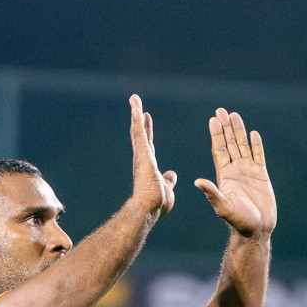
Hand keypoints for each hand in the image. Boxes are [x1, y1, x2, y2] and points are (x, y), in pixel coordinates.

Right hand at [129, 94, 176, 216]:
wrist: (149, 207)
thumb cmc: (157, 203)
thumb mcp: (167, 188)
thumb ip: (168, 180)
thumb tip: (172, 175)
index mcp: (149, 165)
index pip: (148, 144)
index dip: (147, 131)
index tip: (146, 118)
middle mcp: (143, 158)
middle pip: (140, 134)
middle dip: (138, 118)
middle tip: (136, 104)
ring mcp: (141, 155)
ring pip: (137, 130)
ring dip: (135, 113)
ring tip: (134, 98)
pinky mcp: (142, 153)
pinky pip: (139, 132)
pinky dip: (137, 119)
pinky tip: (136, 106)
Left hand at [194, 108, 275, 238]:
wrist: (256, 230)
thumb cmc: (239, 221)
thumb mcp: (223, 207)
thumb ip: (212, 193)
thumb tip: (197, 182)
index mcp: (224, 175)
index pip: (219, 150)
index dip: (216, 134)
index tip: (213, 119)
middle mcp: (235, 170)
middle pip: (230, 143)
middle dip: (226, 127)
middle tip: (221, 111)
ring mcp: (248, 172)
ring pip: (243, 146)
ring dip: (239, 131)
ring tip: (235, 115)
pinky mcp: (261, 176)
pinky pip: (259, 156)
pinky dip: (256, 145)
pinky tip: (254, 134)